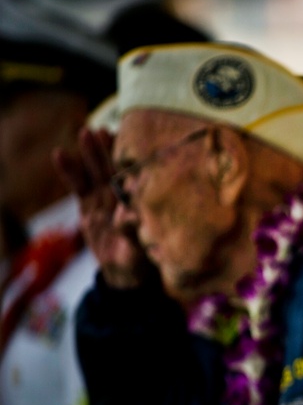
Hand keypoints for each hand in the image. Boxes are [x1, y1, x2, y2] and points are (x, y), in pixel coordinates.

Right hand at [54, 128, 152, 288]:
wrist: (126, 274)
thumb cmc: (141, 259)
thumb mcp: (139, 247)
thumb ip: (133, 230)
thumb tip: (131, 216)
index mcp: (139, 202)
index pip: (134, 176)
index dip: (130, 159)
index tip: (129, 143)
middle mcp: (123, 197)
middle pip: (113, 169)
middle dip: (108, 149)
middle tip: (102, 129)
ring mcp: (104, 200)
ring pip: (96, 172)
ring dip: (91, 153)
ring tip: (85, 132)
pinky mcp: (88, 206)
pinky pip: (78, 186)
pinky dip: (70, 171)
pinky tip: (59, 154)